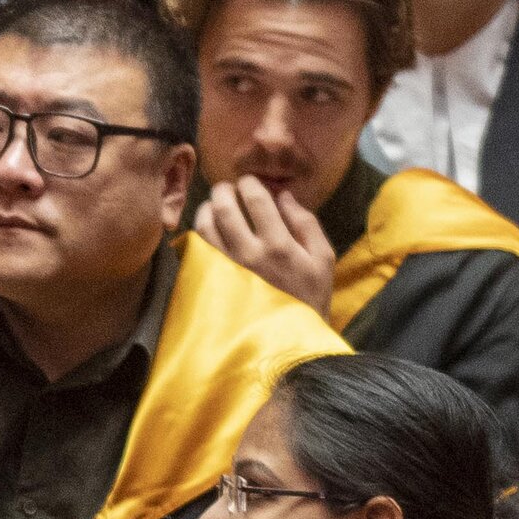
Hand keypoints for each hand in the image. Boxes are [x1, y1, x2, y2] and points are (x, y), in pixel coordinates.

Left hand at [192, 174, 336, 312]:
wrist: (289, 337)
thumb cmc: (311, 295)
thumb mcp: (322, 258)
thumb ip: (305, 223)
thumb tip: (285, 195)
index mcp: (279, 245)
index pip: (258, 202)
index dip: (250, 185)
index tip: (249, 181)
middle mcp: (248, 255)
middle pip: (225, 210)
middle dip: (223, 191)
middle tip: (226, 187)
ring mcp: (226, 270)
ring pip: (204, 229)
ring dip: (205, 209)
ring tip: (212, 205)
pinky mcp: (212, 284)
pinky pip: (196, 252)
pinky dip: (197, 235)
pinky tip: (204, 230)